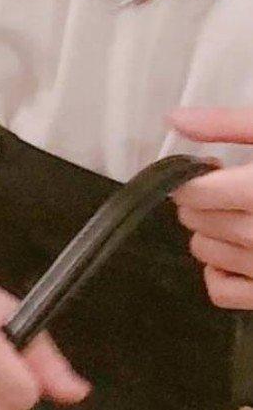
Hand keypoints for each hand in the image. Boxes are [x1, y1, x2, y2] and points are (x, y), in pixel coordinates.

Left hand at [171, 118, 252, 302]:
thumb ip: (226, 124)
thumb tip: (174, 120)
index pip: (193, 193)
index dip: (193, 179)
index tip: (212, 171)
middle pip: (196, 219)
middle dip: (202, 202)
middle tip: (228, 191)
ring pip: (203, 252)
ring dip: (209, 233)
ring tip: (234, 216)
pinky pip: (220, 290)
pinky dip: (218, 272)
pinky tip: (235, 252)